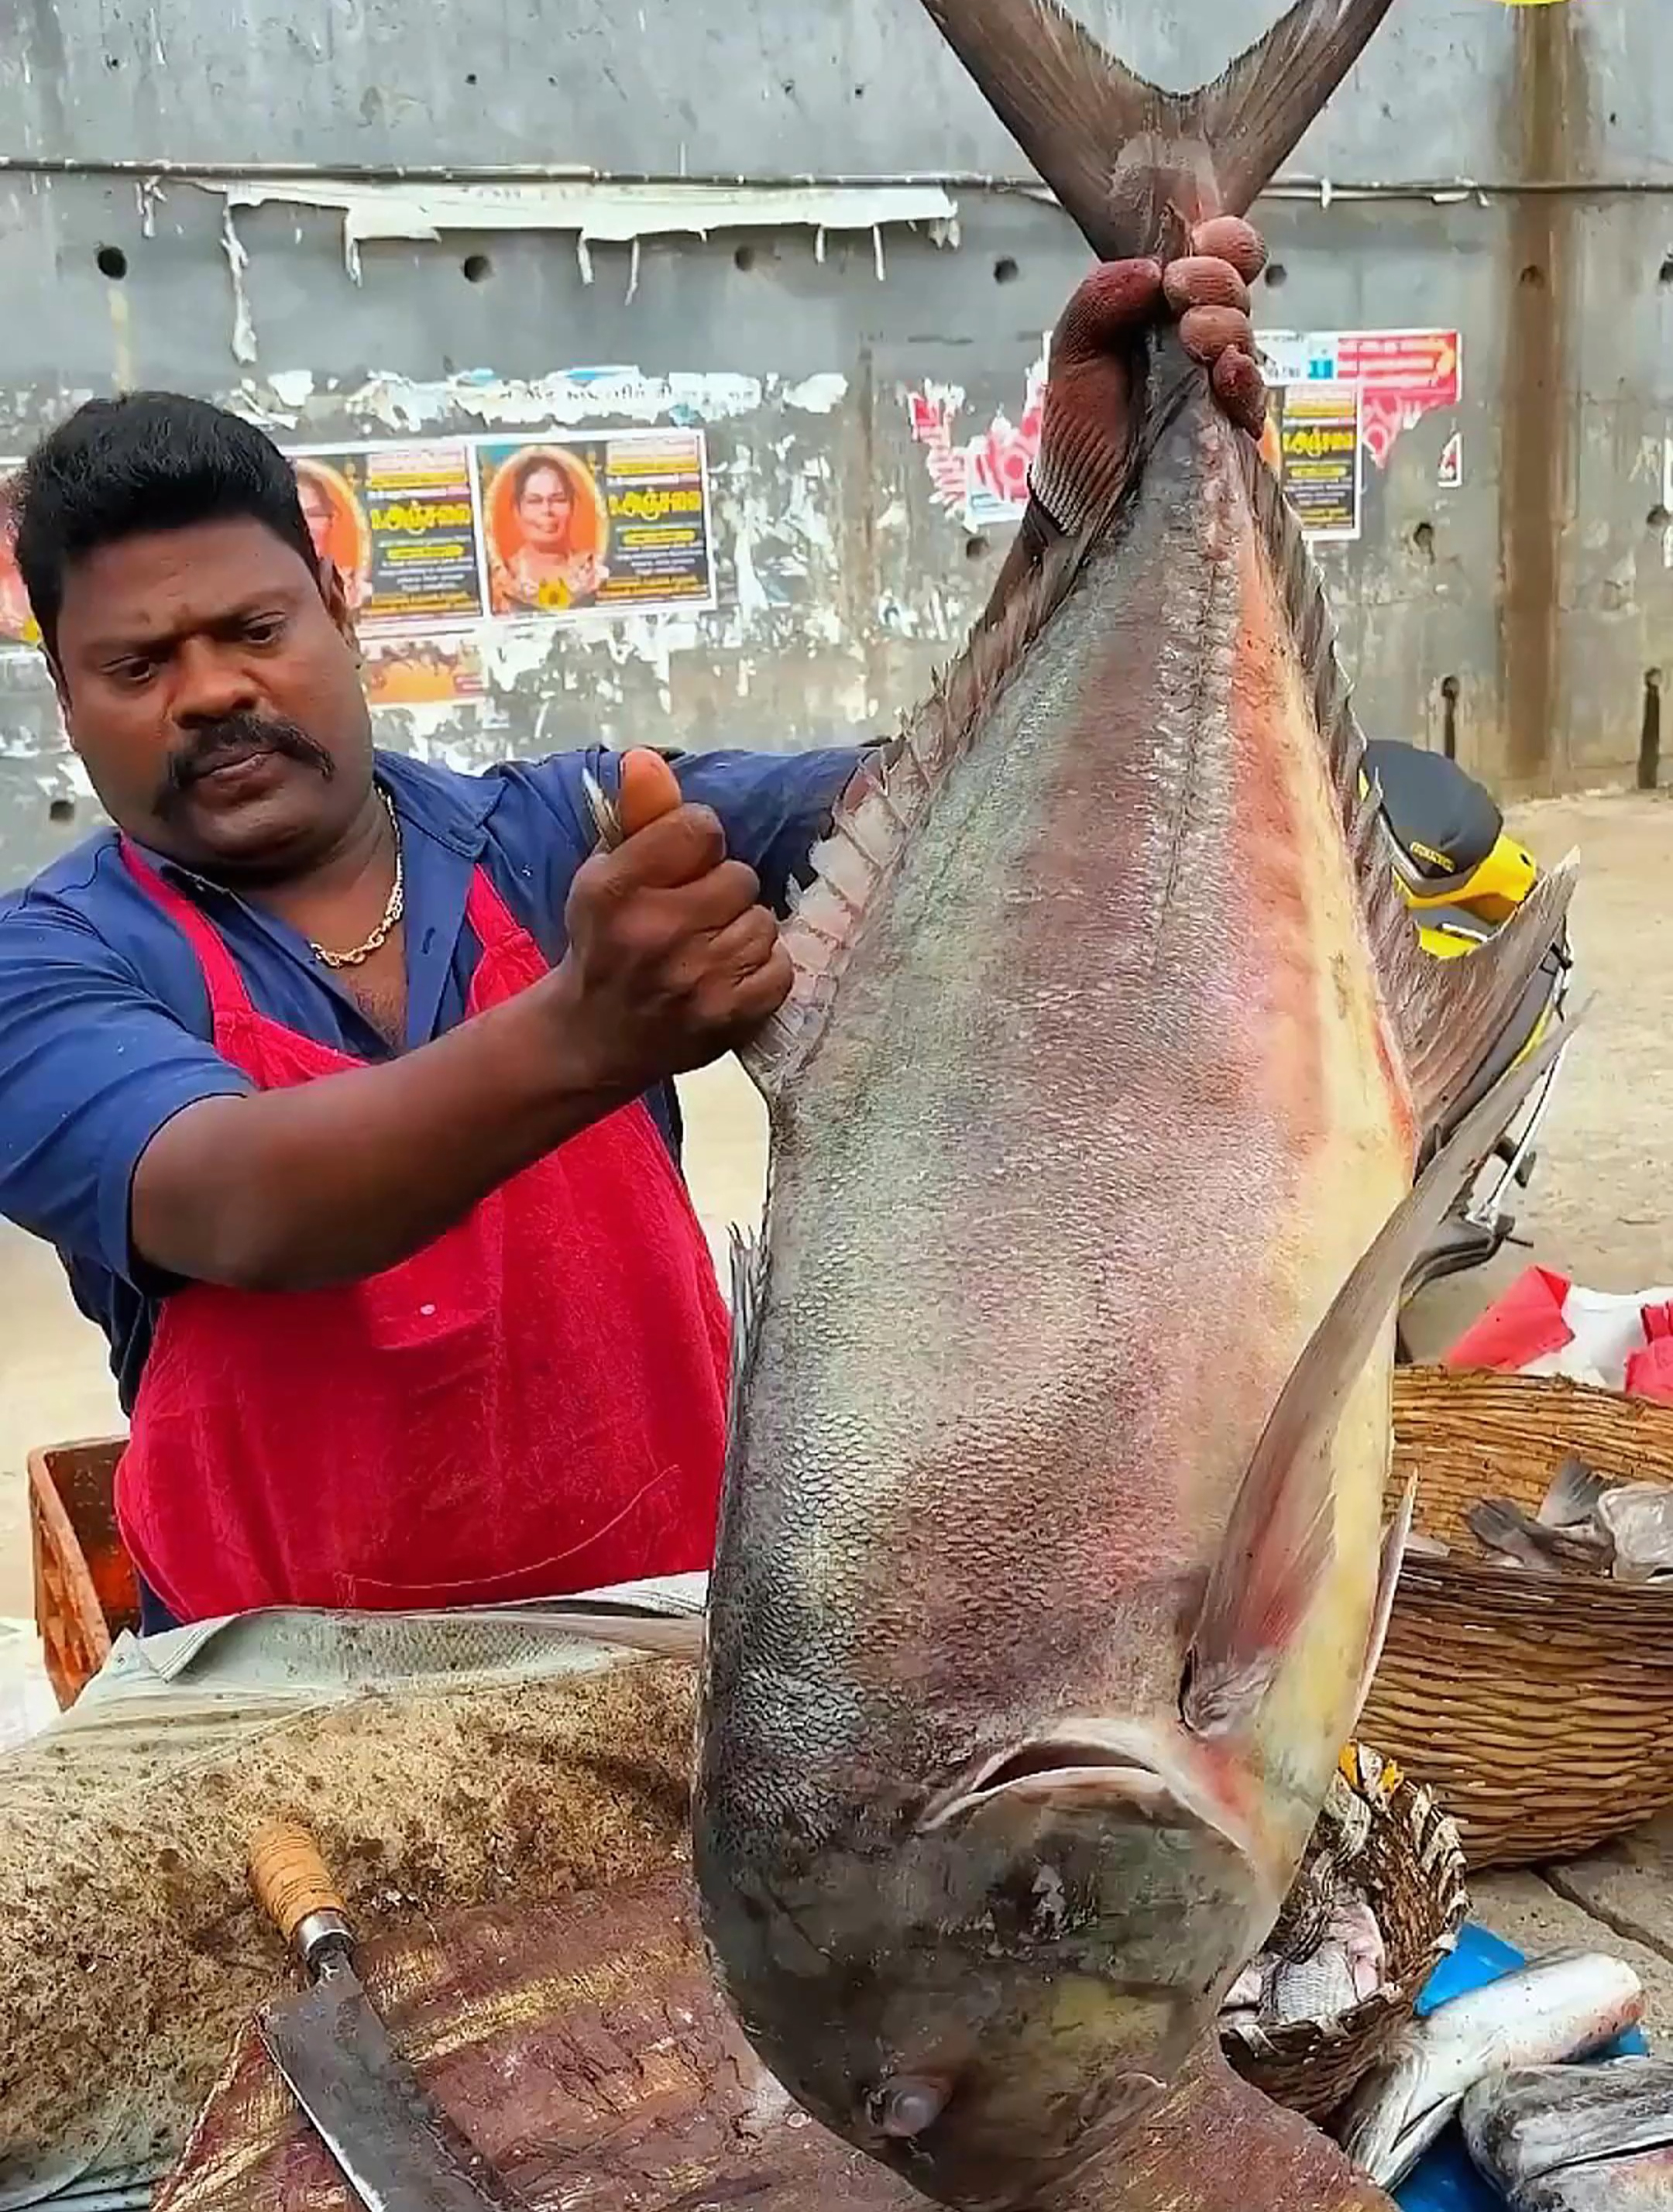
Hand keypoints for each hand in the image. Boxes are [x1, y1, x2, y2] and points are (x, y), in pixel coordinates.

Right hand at [555, 753, 791, 1093]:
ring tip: (708, 948)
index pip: (700, 828)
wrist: (592, 1038)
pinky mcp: (728, 1017)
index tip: (683, 866)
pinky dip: (761, 970)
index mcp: (616, 888)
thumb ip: (637, 817)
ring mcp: (696, 979)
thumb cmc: (604, 943)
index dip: (698, 844)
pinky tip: (726, 976)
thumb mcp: (604, 875)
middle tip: (694, 915)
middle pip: (740, 877)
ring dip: (742, 931)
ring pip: (763, 922)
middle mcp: (656, 932)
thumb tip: (647, 758)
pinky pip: (780, 968)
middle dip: (722, 891)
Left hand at [1028, 217, 1268, 541]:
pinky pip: (1254, 396)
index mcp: (1164, 312)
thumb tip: (1148, 269)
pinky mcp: (1234, 432)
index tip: (1196, 241)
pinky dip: (1245, 378)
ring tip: (1194, 335)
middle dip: (1218, 276)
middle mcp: (1200, 342)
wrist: (1080, 513)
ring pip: (1247, 335)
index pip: (1214, 254)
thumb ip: (1099, 301)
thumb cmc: (1080, 437)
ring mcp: (1221, 386)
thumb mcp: (1073, 357)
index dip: (1218, 239)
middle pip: (1238, 286)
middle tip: (1182, 288)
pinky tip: (1226, 374)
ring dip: (1227, 324)